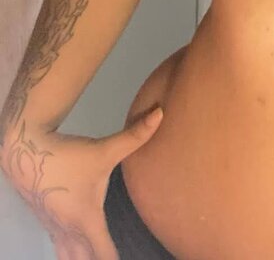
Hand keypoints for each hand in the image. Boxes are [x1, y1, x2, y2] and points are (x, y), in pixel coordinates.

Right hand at [1, 106, 163, 259]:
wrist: (26, 152)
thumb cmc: (68, 156)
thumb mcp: (104, 149)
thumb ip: (134, 136)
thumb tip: (160, 114)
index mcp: (86, 219)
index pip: (104, 253)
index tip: (132, 258)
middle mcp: (69, 230)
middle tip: (114, 257)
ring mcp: (55, 228)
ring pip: (68, 257)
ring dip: (82, 259)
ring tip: (95, 255)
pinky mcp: (46, 222)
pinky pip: (60, 246)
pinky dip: (70, 252)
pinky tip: (78, 244)